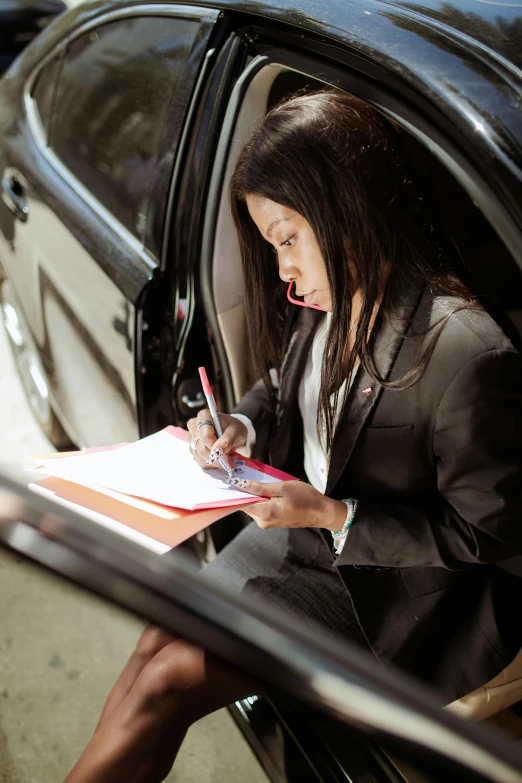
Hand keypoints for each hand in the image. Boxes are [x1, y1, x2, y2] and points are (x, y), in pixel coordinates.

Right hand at [187, 409, 247, 470]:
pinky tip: (219, 461)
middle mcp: (194, 425)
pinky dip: (211, 464)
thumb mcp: (236, 431)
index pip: (205, 435)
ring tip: (225, 461)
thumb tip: (217, 451)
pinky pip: (199, 460)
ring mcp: (191, 437)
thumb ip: (227, 440)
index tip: (225, 455)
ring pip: (199, 455)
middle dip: (215, 457)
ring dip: (213, 462)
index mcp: (204, 416)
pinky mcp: (192, 448)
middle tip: (228, 462)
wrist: (232, 432)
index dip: (214, 447)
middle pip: (200, 447)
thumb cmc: (234, 428)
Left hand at [226, 477, 346, 531]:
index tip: (226, 479)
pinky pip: (261, 508)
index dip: (233, 491)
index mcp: (265, 514)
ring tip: (256, 479)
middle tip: (242, 473)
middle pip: (246, 504)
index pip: (240, 503)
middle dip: (244, 490)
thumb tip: (240, 484)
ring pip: (253, 505)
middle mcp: (263, 521)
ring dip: (253, 493)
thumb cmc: (306, 498)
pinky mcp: (273, 520)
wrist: (322, 512)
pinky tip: (266, 488)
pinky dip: (261, 498)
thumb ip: (260, 487)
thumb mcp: (282, 487)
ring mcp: (268, 522)